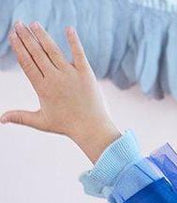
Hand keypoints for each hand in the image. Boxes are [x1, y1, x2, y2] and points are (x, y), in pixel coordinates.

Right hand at [1, 20, 120, 161]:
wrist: (92, 130)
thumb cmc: (66, 126)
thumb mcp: (41, 122)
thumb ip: (20, 117)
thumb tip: (0, 119)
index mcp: (43, 88)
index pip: (27, 64)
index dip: (19, 48)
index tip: (12, 35)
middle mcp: (55, 79)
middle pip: (37, 53)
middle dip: (26, 37)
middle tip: (19, 23)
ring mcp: (70, 75)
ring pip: (53, 50)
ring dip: (42, 35)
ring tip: (34, 24)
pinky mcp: (86, 73)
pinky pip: (78, 53)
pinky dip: (73, 40)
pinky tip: (68, 28)